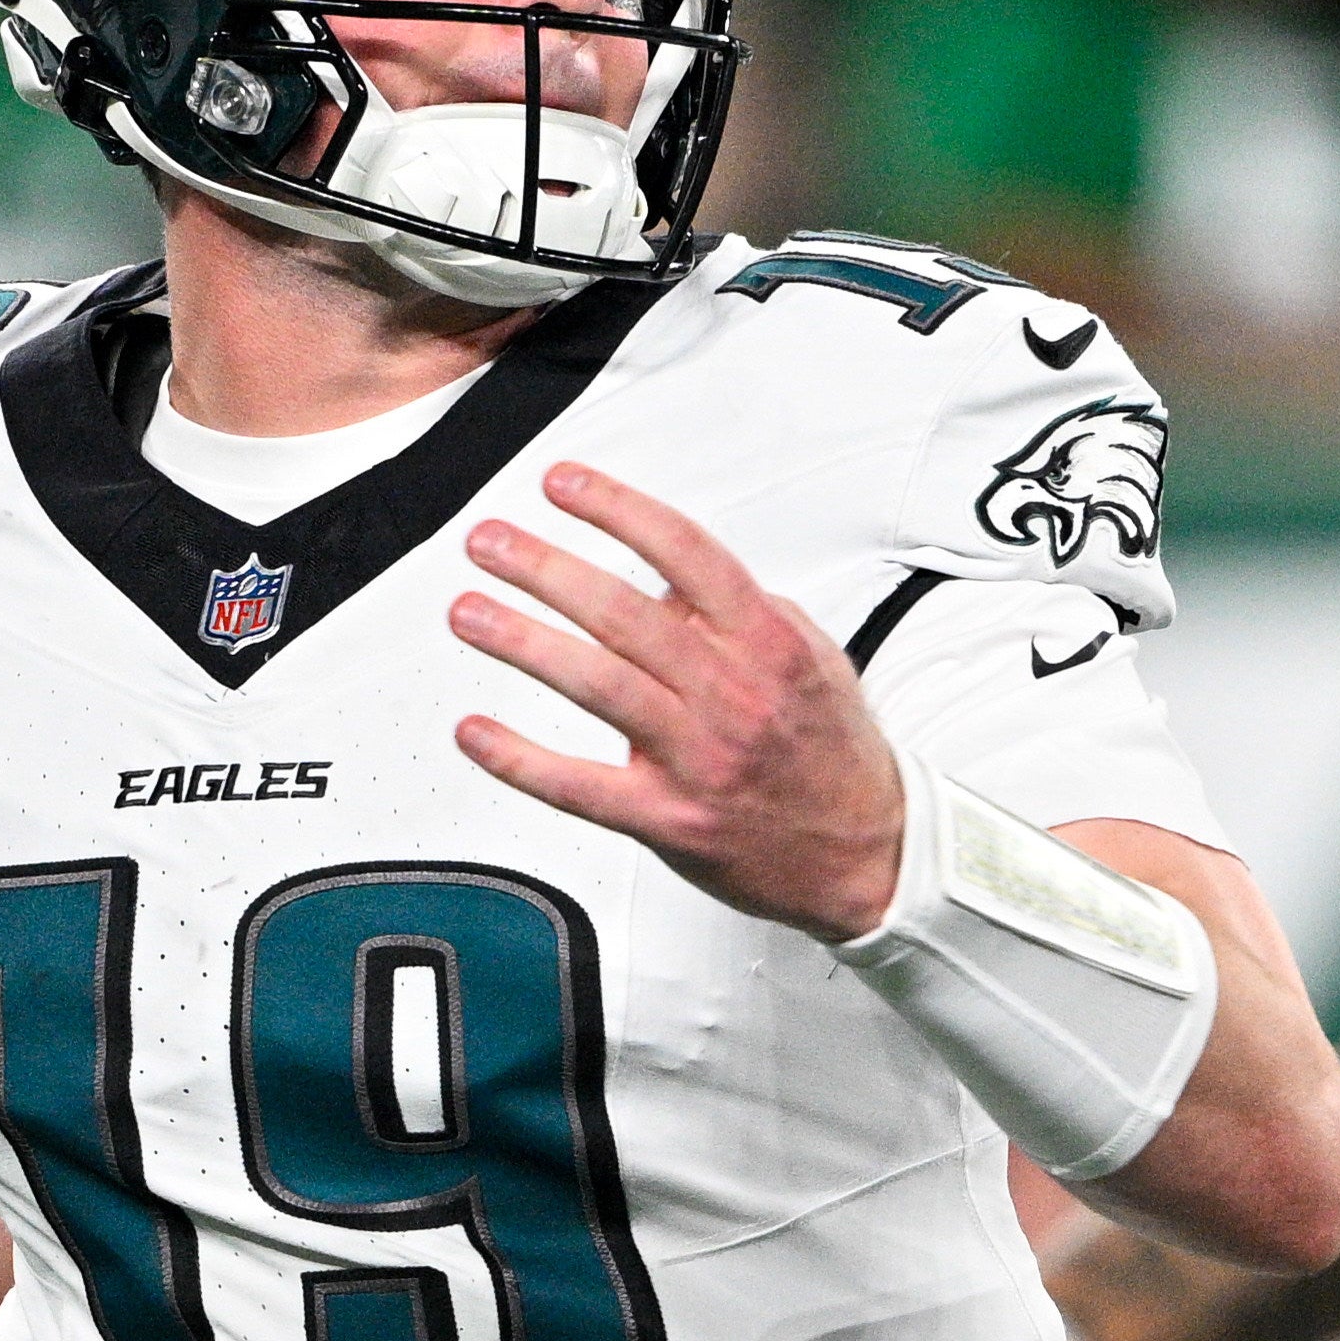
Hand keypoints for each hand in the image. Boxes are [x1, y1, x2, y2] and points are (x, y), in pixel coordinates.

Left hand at [448, 463, 903, 939]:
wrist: (870, 854)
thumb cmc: (835, 756)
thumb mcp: (810, 659)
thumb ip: (738, 613)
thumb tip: (666, 579)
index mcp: (767, 644)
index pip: (685, 554)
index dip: (617, 510)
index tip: (563, 486)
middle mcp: (731, 694)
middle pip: (625, 613)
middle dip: (545, 568)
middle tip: (491, 542)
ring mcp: (698, 758)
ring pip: (598, 685)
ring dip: (522, 642)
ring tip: (469, 611)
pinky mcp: (669, 819)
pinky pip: (581, 787)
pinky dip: (521, 759)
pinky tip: (476, 732)